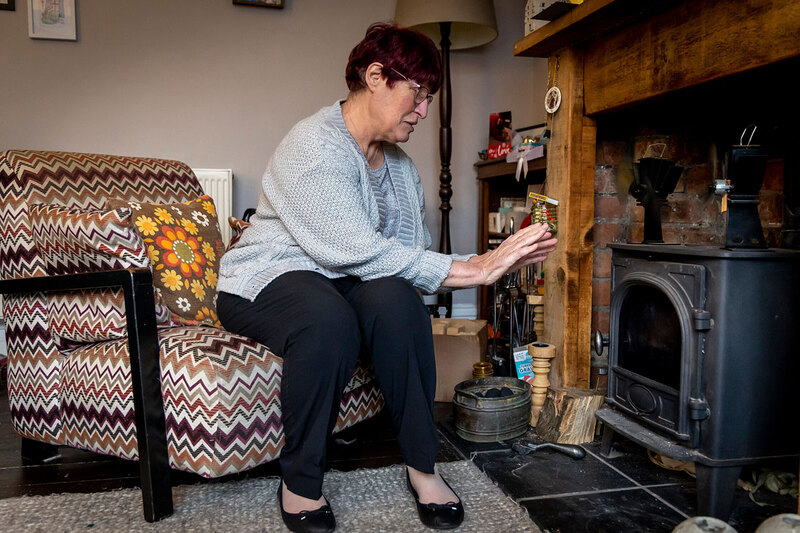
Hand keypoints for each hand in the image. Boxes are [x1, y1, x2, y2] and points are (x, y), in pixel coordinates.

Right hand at [442, 223, 556, 287]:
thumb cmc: (495, 266)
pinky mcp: (509, 258)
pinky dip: (527, 249)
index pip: (524, 235)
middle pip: (527, 236)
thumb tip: (534, 251)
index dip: (534, 230)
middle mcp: (511, 246)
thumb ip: (524, 255)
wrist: (482, 270)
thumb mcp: (511, 259)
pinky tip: (534, 246)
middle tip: (548, 226)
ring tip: (545, 233)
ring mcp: (510, 251)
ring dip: (536, 237)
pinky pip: (520, 253)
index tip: (543, 226)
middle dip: (538, 231)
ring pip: (525, 242)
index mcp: (511, 245)